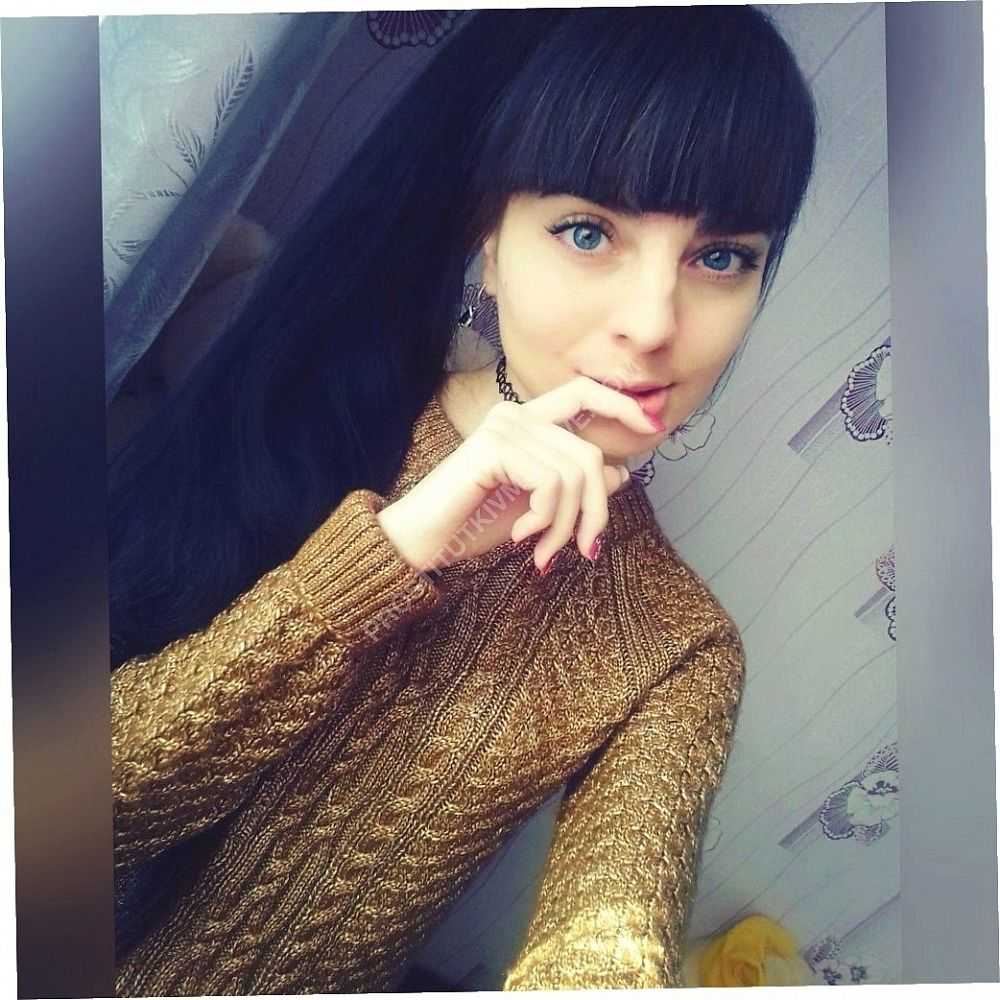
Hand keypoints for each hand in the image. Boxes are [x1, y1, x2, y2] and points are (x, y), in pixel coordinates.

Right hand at [376, 375, 662, 572]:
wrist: (422, 542)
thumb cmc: (475, 522)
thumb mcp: (538, 506)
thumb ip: (574, 485)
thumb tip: (620, 473)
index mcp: (526, 420)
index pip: (584, 393)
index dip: (622, 404)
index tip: (654, 424)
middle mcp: (515, 415)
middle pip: (589, 456)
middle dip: (595, 512)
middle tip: (583, 550)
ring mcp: (503, 428)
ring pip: (575, 475)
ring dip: (566, 526)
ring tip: (543, 550)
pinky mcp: (493, 448)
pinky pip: (551, 483)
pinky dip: (545, 519)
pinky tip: (521, 536)